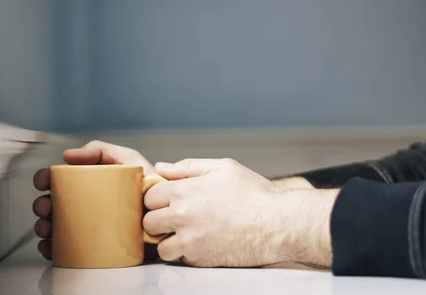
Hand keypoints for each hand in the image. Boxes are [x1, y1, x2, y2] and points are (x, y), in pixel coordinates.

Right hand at [32, 140, 153, 259]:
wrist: (167, 216)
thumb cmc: (150, 186)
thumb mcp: (128, 160)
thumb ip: (103, 150)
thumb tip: (68, 154)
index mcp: (90, 184)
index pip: (59, 180)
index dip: (45, 179)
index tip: (43, 182)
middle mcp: (86, 204)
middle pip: (53, 204)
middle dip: (42, 205)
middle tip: (46, 207)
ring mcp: (88, 226)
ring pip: (55, 227)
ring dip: (43, 227)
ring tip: (48, 227)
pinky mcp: (93, 247)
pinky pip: (65, 250)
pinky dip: (52, 248)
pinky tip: (51, 246)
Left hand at [144, 158, 336, 267]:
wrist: (277, 224)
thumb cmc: (255, 194)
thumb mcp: (223, 168)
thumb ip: (189, 166)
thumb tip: (162, 168)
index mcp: (184, 190)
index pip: (149, 196)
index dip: (158, 197)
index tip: (167, 200)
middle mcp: (181, 216)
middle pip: (148, 222)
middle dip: (158, 219)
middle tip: (175, 218)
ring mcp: (189, 240)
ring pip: (159, 246)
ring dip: (168, 240)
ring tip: (186, 233)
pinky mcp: (199, 259)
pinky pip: (179, 259)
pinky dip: (185, 253)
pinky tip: (200, 243)